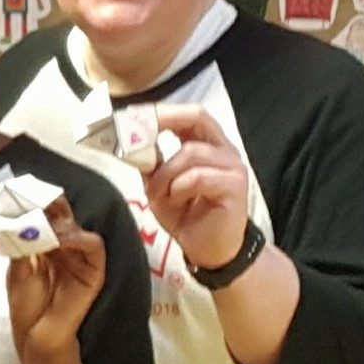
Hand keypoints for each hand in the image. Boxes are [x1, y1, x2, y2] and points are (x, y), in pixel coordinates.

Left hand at [6, 198, 105, 357]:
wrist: (36, 335)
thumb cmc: (26, 305)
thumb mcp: (17, 269)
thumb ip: (21, 242)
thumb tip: (19, 216)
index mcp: (45, 245)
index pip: (46, 216)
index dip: (37, 203)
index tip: (22, 192)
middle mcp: (64, 248)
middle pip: (63, 216)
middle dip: (49, 205)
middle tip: (34, 198)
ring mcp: (80, 258)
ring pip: (77, 227)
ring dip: (60, 222)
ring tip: (43, 224)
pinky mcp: (94, 271)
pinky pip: (94, 246)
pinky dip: (78, 238)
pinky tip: (60, 239)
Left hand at [144, 104, 251, 268]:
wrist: (208, 251)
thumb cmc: (187, 216)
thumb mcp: (159, 185)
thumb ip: (150, 162)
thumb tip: (127, 140)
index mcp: (207, 144)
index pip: (188, 114)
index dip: (160, 111)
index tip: (131, 117)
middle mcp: (224, 150)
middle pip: (197, 117)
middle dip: (163, 123)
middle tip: (138, 139)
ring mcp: (233, 166)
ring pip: (190, 152)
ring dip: (165, 173)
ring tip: (159, 193)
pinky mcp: (235, 186)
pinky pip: (198, 176)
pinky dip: (178, 188)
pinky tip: (176, 201)